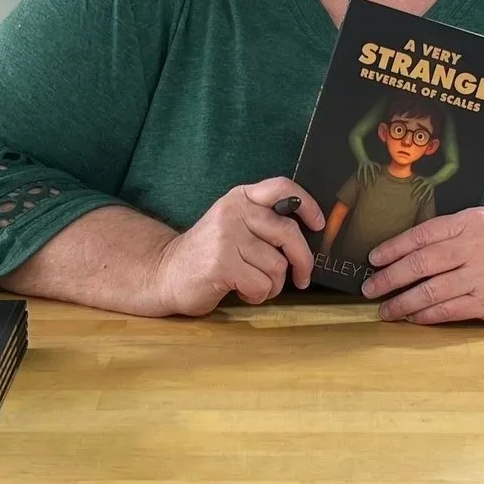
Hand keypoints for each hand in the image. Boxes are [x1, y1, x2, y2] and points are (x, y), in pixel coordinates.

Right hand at [144, 179, 324, 315]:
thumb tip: (308, 235)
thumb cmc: (208, 254)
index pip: (281, 188)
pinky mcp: (221, 265)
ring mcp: (226, 238)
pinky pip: (261, 284)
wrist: (166, 273)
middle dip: (302, 261)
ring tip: (254, 284)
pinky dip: (257, 295)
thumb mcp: (233, 225)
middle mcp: (233, 212)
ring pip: (277, 266)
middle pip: (288, 233)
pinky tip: (242, 291)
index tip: (318, 224)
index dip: (307, 204)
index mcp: (240, 198)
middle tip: (302, 277)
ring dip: (272, 284)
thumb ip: (263, 222)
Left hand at [359, 207, 483, 325]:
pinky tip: (413, 316)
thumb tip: (415, 246)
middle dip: (388, 277)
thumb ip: (456, 229)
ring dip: (401, 302)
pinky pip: (447, 310)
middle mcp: (473, 247)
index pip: (421, 234)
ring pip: (429, 290)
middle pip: (419, 264)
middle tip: (370, 287)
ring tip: (385, 308)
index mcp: (471, 222)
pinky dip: (425, 315)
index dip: (392, 248)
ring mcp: (480, 276)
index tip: (373, 259)